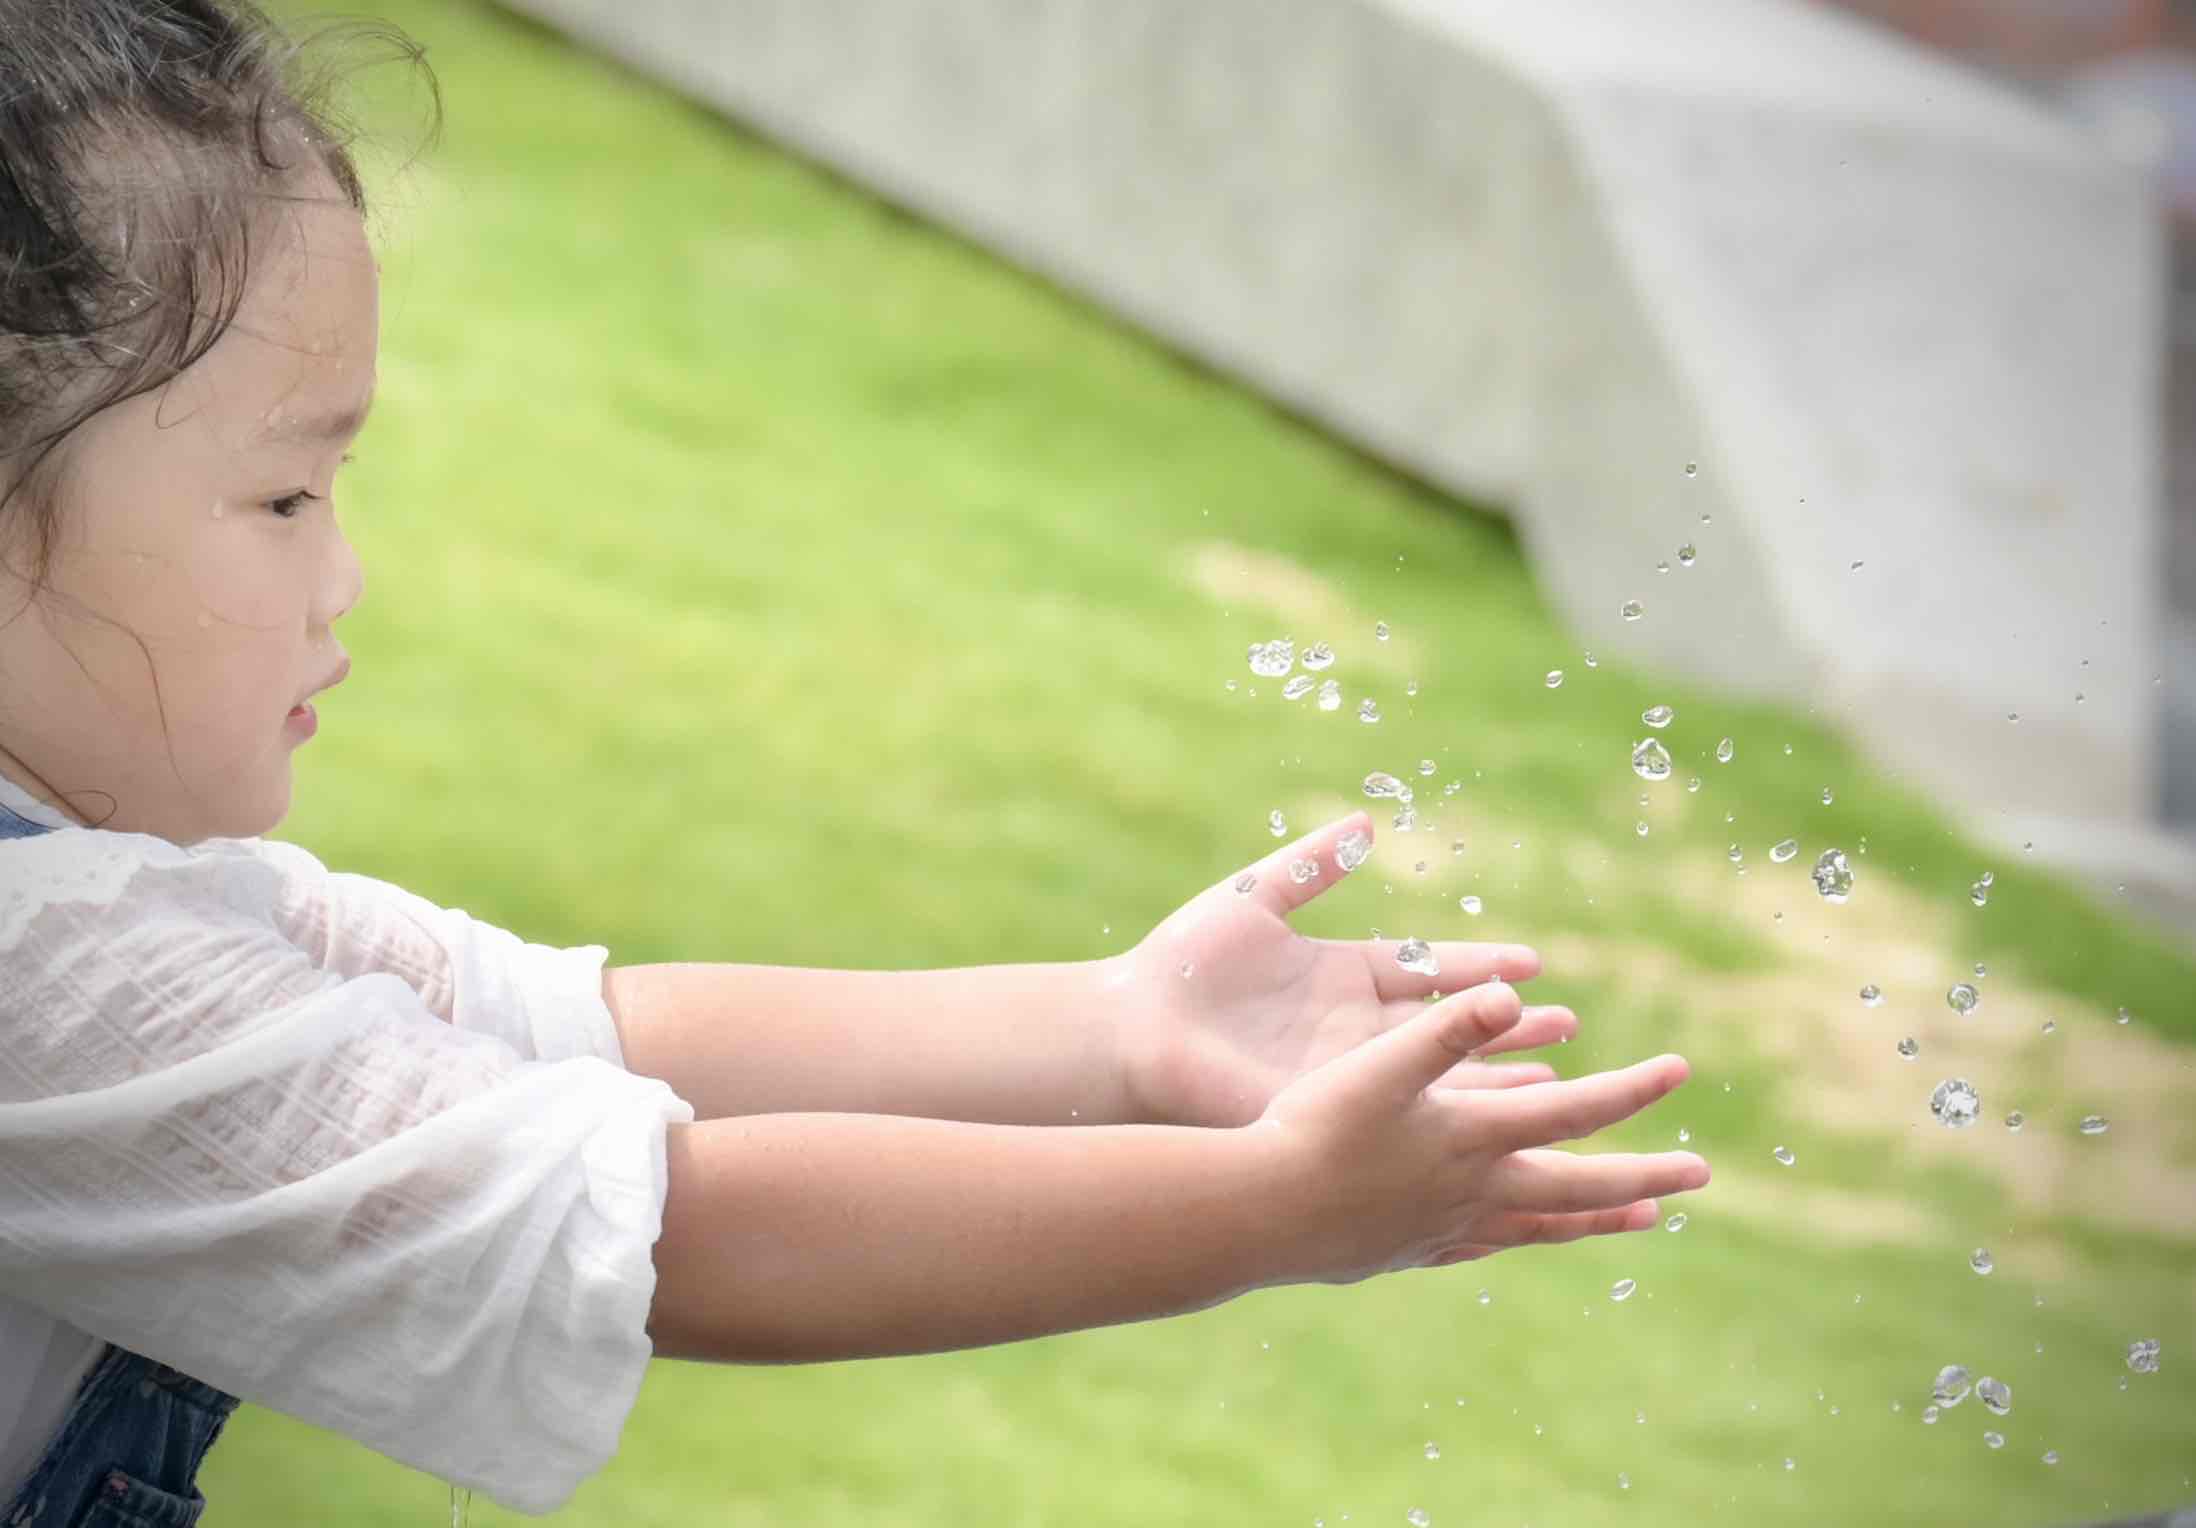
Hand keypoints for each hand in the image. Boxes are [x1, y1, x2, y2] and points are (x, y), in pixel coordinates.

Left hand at [1116, 812, 1576, 1127]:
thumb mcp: (1255, 898)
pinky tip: (1492, 1119)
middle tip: (1567, 1028)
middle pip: (1448, 1025)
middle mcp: (1354, 1026)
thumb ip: (1311, 863)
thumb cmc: (1181, 964)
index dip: (1482, 967)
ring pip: (1434, 1074)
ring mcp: (1342, 1070)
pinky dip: (1446, 1113)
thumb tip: (1367, 822)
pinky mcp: (1325, 1105)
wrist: (1131, 1028)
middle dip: (1507, 1027)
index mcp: (1343, 973)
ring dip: (1491, 1076)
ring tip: (1556, 1080)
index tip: (1535, 965)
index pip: (1431, 968)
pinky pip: (1398, 1111)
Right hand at [1247, 981, 1705, 1283]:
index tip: (1682, 1069)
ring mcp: (1446, 1228)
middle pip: (1578, 1187)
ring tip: (1640, 1217)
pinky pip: (1488, 1246)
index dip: (1631, 1088)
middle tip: (1699, 1175)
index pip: (1575, 1112)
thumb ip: (1446, 1028)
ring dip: (1594, 1216)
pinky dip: (1523, 1237)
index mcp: (1475, 1139)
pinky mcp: (1412, 1250)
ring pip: (1541, 1225)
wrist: (1261, 1216)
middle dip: (1642, 1176)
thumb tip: (1513, 992)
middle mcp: (1474, 1191)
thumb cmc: (1313, 1131)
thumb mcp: (1380, 1065)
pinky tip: (1519, 1235)